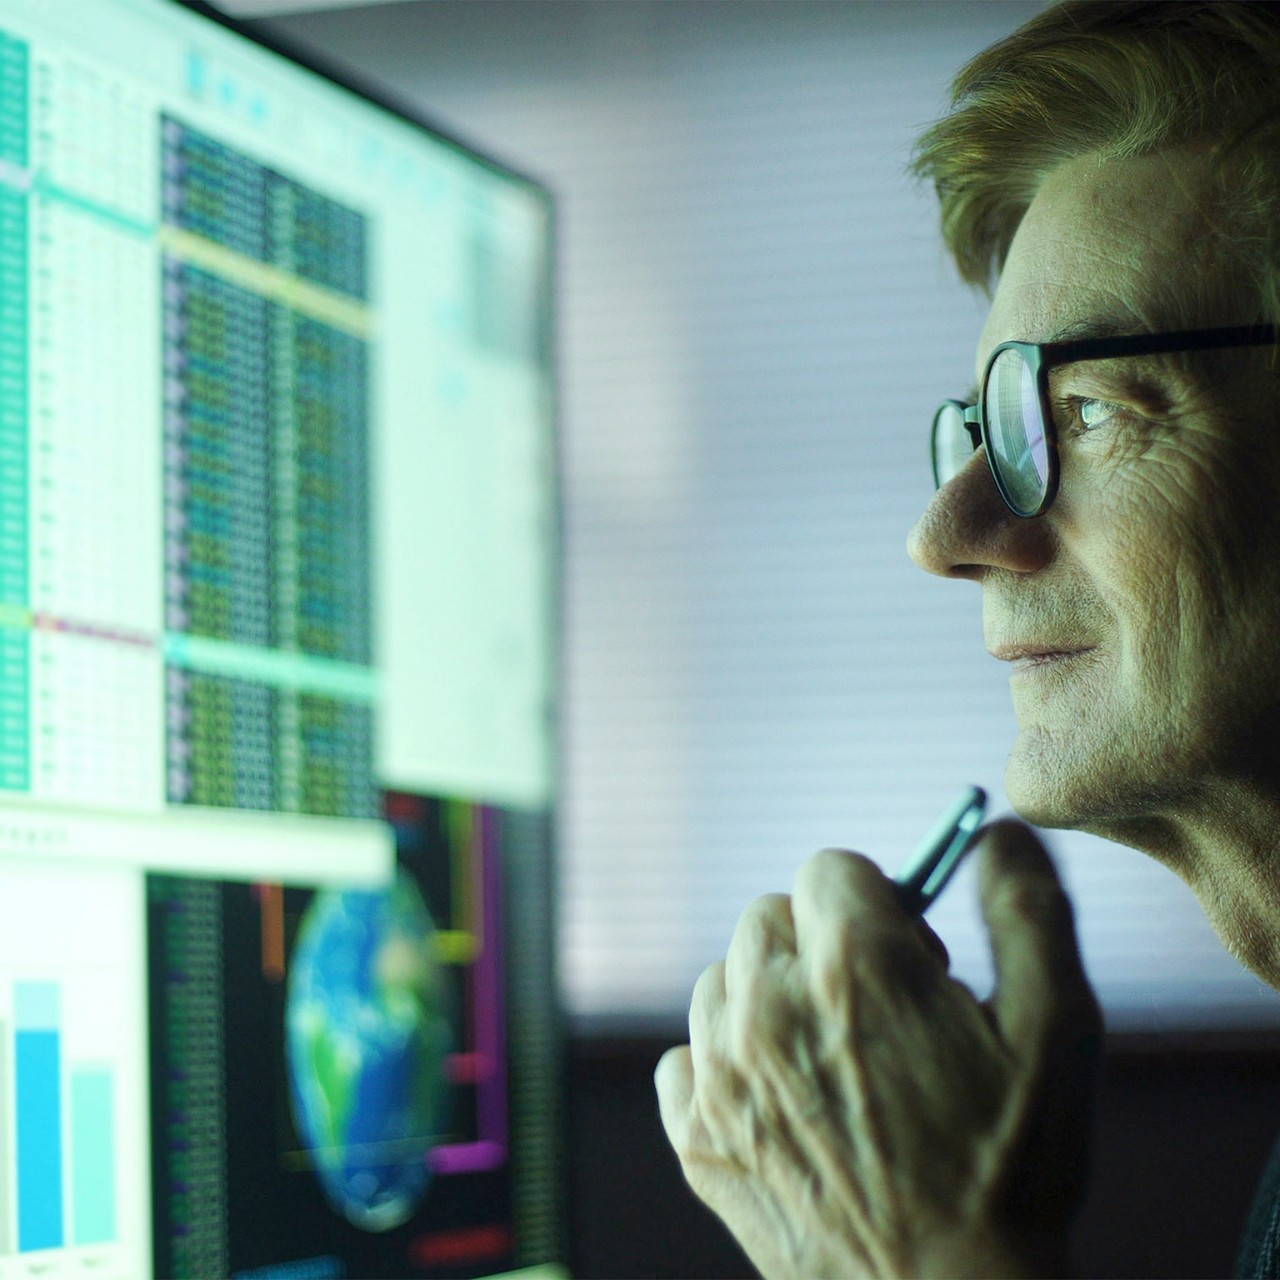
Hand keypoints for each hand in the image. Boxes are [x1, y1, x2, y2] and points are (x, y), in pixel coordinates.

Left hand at [654, 821, 1101, 1279]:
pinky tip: (782, 1101)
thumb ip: (1026, 909)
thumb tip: (998, 830)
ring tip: (833, 1058)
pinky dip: (724, 1062)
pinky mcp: (695, 1135)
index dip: (878, 905)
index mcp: (853, 965)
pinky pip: (685, 1054)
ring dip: (770, 998)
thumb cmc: (1010, 1171)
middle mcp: (769, 1005)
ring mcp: (720, 1073)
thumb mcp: (1057, 1031)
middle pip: (770, 915)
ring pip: (723, 979)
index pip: (830, 868)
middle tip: (877, 1010)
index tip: (910, 959)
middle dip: (821, 943)